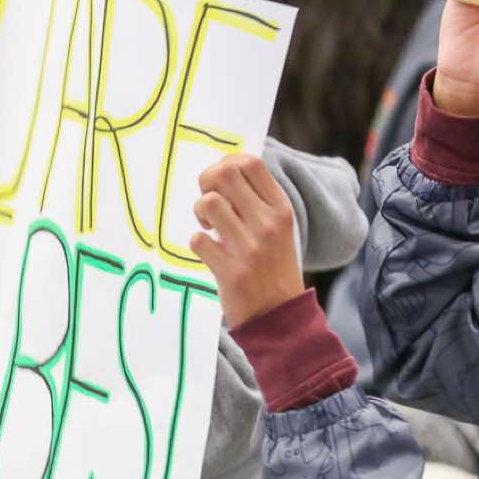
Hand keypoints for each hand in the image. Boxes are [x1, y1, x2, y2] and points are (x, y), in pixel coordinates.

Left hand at [189, 154, 304, 326]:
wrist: (280, 316)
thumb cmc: (273, 266)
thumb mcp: (278, 228)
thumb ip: (257, 201)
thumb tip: (223, 171)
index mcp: (280, 209)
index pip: (251, 163)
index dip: (227, 163)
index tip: (220, 182)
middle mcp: (267, 223)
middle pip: (225, 174)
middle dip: (207, 181)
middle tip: (209, 202)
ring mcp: (249, 247)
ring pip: (208, 203)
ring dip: (200, 212)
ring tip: (209, 227)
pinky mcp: (230, 270)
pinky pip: (197, 239)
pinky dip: (197, 243)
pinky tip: (209, 251)